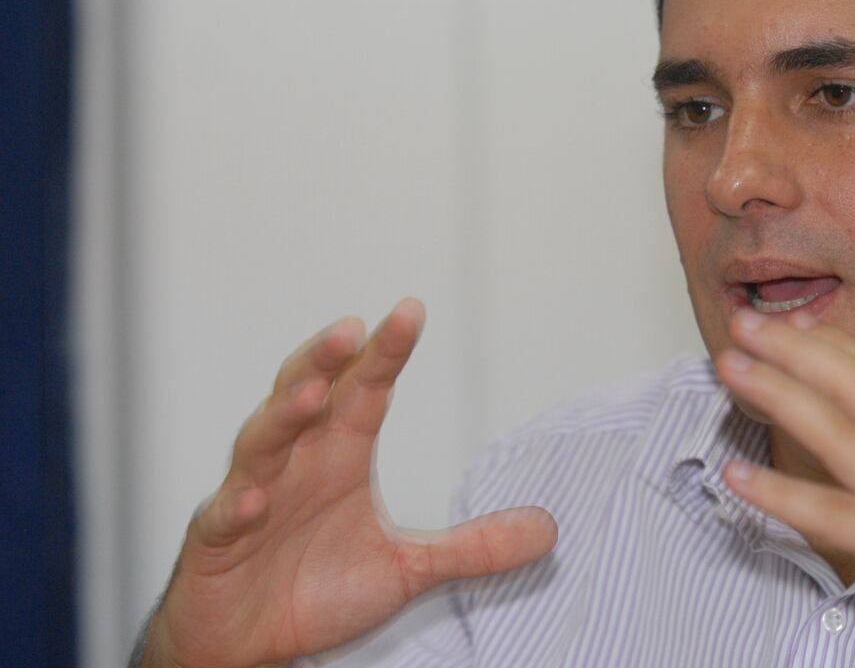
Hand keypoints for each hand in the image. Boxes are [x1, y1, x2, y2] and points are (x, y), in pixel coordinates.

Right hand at [140, 300, 556, 667]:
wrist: (244, 645)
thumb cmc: (312, 588)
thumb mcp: (407, 570)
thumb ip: (473, 547)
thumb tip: (549, 529)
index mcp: (339, 456)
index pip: (365, 391)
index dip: (385, 352)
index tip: (412, 309)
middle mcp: (295, 464)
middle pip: (305, 396)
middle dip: (325, 361)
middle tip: (353, 328)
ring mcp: (251, 498)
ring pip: (262, 445)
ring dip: (283, 417)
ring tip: (311, 394)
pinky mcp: (216, 543)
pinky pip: (223, 517)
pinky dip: (237, 507)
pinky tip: (253, 499)